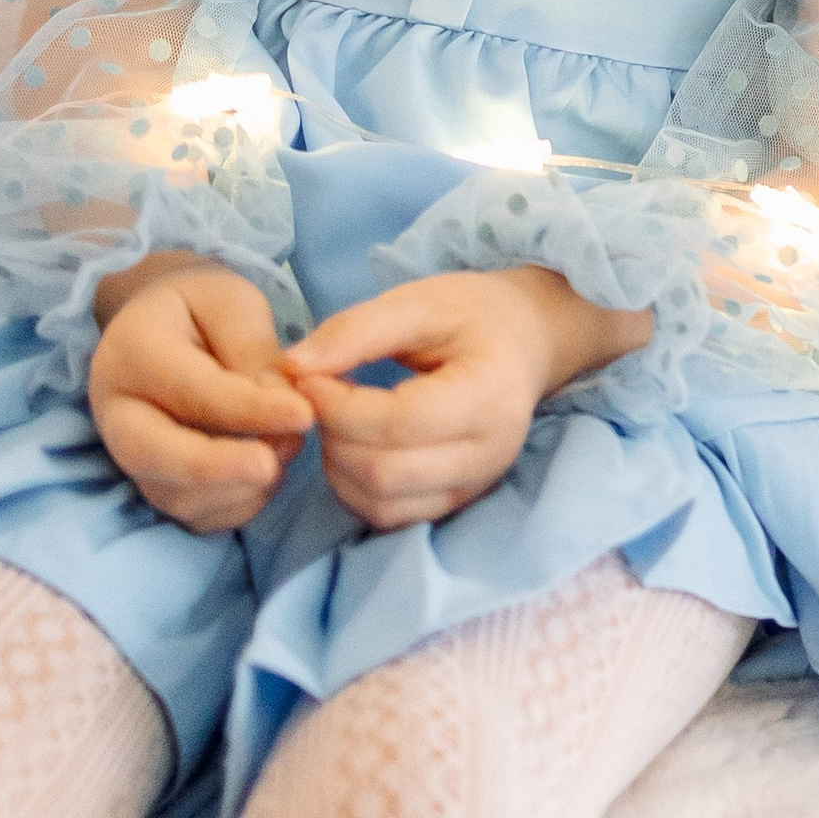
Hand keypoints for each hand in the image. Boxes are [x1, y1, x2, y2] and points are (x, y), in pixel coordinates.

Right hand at [90, 257, 316, 533]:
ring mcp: (129, 455)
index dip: (248, 409)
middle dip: (216, 468)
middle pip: (153, 456)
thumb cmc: (202, 309)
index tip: (303, 414)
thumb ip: (252, 350)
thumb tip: (282, 403)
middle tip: (272, 465)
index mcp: (133, 351)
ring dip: (237, 487)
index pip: (190, 391)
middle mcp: (117, 410)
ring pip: (174, 495)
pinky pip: (192, 515)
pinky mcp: (155, 484)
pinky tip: (268, 473)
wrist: (165, 327)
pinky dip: (236, 506)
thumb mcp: (231, 303)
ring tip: (284, 450)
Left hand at [279, 266, 653, 531]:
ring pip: (381, 504)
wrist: (527, 340)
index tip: (308, 376)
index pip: (399, 422)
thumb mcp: (419, 301)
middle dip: (333, 436)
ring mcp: (476, 484)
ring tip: (335, 420)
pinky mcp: (457, 501)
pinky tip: (351, 446)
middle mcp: (490, 452)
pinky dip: (354, 488)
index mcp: (489, 394)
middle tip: (317, 397)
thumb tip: (291, 369)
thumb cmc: (473, 315)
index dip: (338, 405)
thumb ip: (355, 330)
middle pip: (385, 472)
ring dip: (338, 467)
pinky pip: (390, 516)